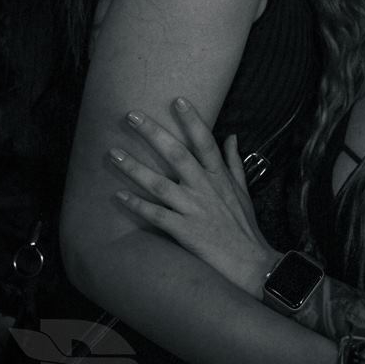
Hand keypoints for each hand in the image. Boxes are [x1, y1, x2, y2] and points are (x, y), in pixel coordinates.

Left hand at [109, 98, 279, 295]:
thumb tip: (232, 136)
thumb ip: (233, 162)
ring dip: (134, 167)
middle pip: (177, 155)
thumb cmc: (245, 227)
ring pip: (159, 184)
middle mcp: (205, 189)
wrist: (251, 264)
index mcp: (219, 177)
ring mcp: (194, 209)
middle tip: (131, 115)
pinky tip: (119, 195)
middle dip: (153, 133)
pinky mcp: (185, 231)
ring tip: (113, 153)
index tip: (178, 100)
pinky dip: (137, 205)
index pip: (205, 141)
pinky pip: (156, 215)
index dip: (192, 120)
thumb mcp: (243, 190)